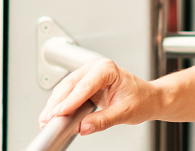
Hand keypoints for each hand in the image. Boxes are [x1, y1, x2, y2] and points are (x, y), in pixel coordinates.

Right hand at [38, 58, 165, 135]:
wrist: (148, 98)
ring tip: (46, 119)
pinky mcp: (84, 84)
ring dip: (54, 103)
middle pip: (70, 84)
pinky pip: (68, 92)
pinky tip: (53, 114)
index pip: (85, 85)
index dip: (70, 100)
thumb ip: (104, 120)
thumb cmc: (141, 99)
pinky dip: (60, 103)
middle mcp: (96, 68)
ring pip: (65, 87)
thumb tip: (84, 127)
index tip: (60, 113)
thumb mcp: (125, 112)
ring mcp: (88, 74)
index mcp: (107, 69)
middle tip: (48, 119)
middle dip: (57, 102)